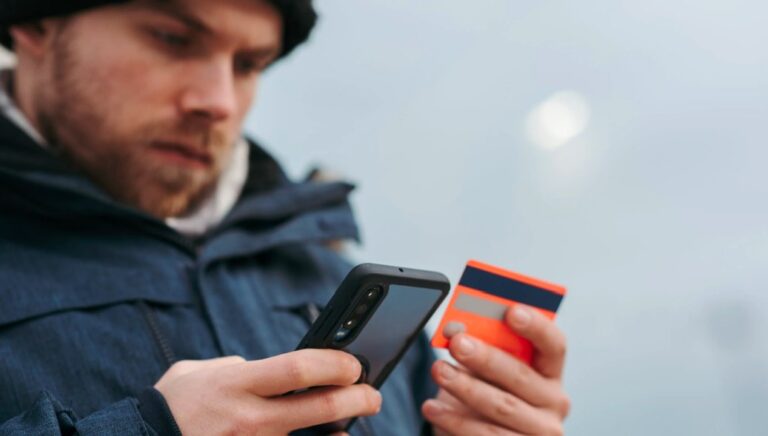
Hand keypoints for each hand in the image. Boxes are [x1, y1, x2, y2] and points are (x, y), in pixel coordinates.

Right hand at [154, 351, 381, 434]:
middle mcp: (248, 417)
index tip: (353, 362)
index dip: (334, 363)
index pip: (297, 368)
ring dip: (341, 430)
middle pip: (317, 406)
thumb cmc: (171, 407)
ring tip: (357, 420)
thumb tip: (259, 365)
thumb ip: (233, 365)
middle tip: (373, 394)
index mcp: (236, 383)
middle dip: (355, 399)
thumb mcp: (196, 373)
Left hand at [422, 305, 568, 434]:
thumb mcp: (489, 368)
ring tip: (439, 371)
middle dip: (486, 357)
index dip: (536, 326)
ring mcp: (538, 432)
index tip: (511, 310)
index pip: (554, 344)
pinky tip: (433, 407)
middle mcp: (553, 403)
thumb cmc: (487, 390)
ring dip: (466, 387)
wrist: (479, 434)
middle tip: (457, 343)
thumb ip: (482, 347)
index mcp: (551, 372)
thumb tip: (456, 327)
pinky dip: (454, 420)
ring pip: (501, 406)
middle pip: (521, 376)